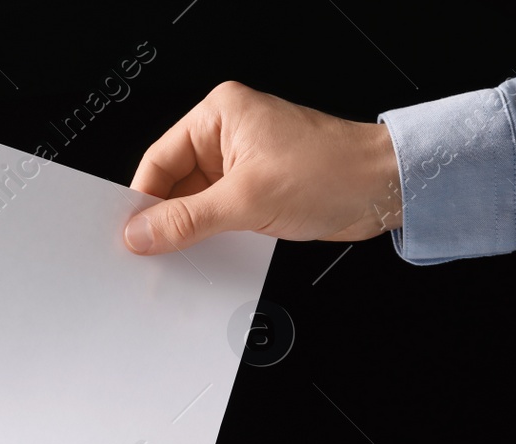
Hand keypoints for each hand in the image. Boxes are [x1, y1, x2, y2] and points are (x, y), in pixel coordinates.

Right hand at [123, 80, 401, 254]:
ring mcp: (244, 164)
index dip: (142, 199)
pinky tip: (208, 257)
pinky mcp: (259, 190)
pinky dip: (213, 237)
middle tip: (152, 252)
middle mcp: (229, 134)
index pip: (159, 159)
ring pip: (197, 204)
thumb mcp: (247, 199)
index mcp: (219, 114)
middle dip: (166, 219)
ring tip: (182, 258)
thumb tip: (143, 232)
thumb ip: (188, 220)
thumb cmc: (334, 171)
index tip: (131, 234)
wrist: (384, 189)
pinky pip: (221, 216)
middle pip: (175, 183)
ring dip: (191, 232)